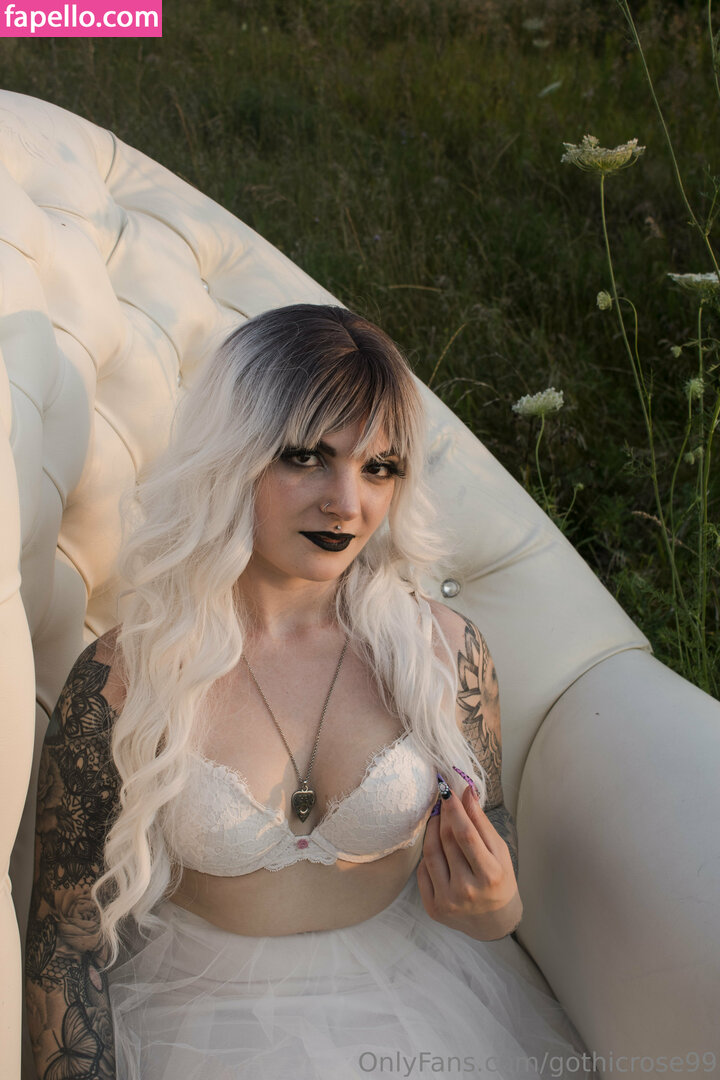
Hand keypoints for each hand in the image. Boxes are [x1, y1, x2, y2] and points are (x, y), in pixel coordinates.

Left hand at [417, 781, 521, 939]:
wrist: (494, 923)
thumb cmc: (500, 881)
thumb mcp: (499, 851)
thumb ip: (482, 823)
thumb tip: (467, 792)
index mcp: (490, 875)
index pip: (466, 835)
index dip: (454, 809)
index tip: (447, 789)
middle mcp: (467, 890)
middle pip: (447, 841)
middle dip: (443, 814)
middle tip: (443, 799)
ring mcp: (448, 901)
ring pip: (431, 853)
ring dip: (431, 829)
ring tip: (437, 817)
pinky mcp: (433, 908)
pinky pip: (423, 871)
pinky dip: (428, 854)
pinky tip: (436, 846)